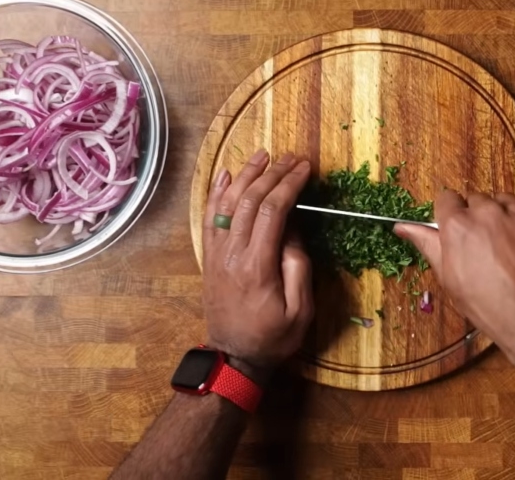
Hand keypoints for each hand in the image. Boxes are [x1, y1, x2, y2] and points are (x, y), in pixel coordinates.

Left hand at [202, 149, 314, 377]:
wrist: (234, 357)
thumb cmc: (273, 338)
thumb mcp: (300, 309)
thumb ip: (297, 266)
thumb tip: (292, 230)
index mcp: (257, 266)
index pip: (273, 211)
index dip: (289, 184)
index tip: (305, 169)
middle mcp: (232, 254)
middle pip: (250, 201)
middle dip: (272, 174)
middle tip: (291, 157)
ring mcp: (217, 255)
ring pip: (227, 204)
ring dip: (245, 176)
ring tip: (262, 155)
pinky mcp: (209, 258)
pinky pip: (209, 219)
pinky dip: (216, 194)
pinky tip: (225, 175)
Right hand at [395, 189, 514, 371]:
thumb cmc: (490, 305)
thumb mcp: (449, 278)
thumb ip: (427, 244)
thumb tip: (402, 226)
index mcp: (457, 225)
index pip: (447, 199)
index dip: (453, 216)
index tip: (461, 230)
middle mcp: (486, 211)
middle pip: (477, 200)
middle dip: (480, 217)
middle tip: (490, 245)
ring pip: (506, 199)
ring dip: (507, 214)